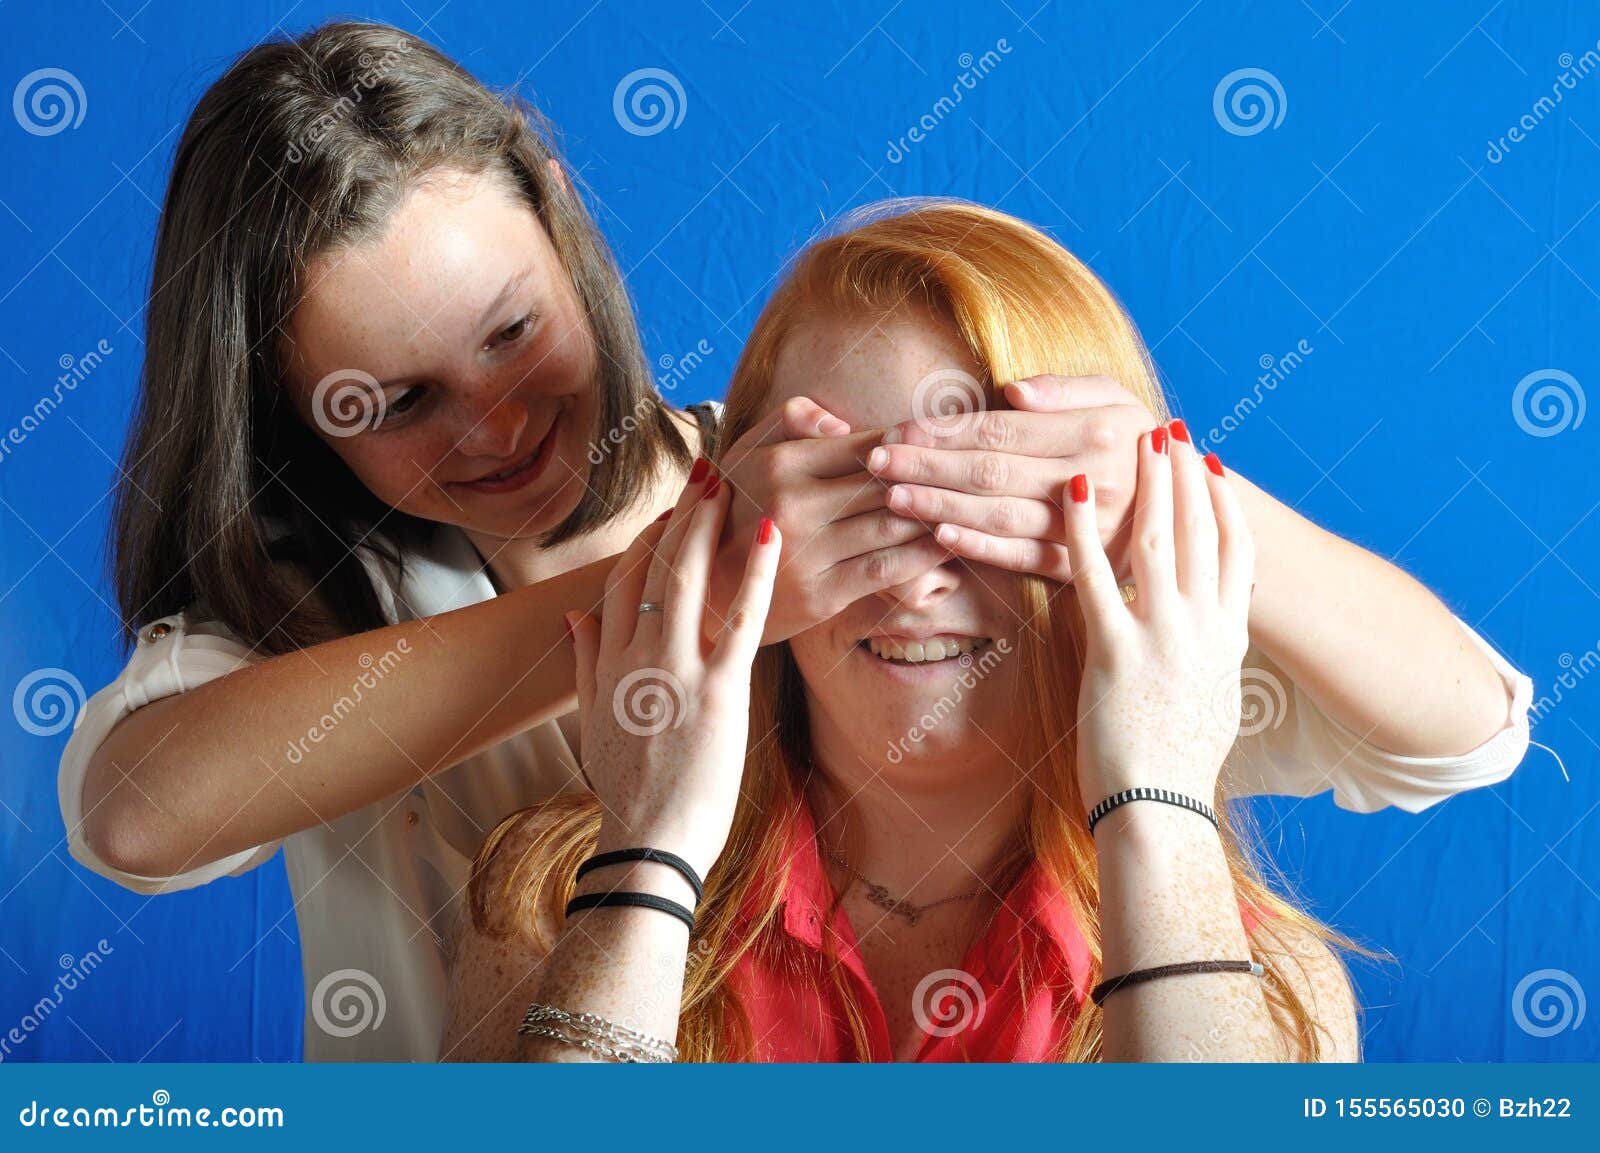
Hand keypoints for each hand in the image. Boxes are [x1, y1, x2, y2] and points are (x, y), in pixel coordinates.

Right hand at [568, 468, 780, 879]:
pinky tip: (773, 533)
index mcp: (607, 663)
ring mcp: (676, 671)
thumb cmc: (628, 791)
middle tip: (708, 472)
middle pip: (655, 566)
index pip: (621, 580)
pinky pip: (742, 620)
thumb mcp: (592, 723)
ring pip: (687, 578)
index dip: (647, 537)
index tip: (673, 510)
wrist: (649, 845)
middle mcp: (637, 656)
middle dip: (683, 513)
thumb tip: (576, 617)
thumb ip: (585, 665)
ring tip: (729, 483)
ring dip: (708, 524)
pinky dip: (758, 573)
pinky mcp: (719, 692)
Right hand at [711, 395, 948, 644]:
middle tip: (973, 472)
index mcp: (780, 464)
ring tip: (969, 505)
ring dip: (934, 516)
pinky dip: (923, 556)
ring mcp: (808, 552)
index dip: (907, 444)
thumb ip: (790, 418)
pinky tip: (949, 545)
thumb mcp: (746, 453)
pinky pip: (886, 569)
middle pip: (884, 484)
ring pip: (891, 526)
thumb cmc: (732, 513)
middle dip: (930, 478)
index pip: (864, 446)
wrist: (704, 593)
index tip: (937, 444)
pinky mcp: (822, 595)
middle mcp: (794, 505)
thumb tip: (843, 421)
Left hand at [864, 374, 1155, 581]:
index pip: (1001, 430)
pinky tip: (939, 535)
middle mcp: (1090, 480)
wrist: (1190, 511)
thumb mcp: (1118, 398)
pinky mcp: (1082, 566)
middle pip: (990, 472)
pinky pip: (1023, 556)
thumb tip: (1012, 390)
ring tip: (892, 497)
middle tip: (876, 462)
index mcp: (1095, 431)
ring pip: (999, 516)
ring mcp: (1086, 528)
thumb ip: (1065, 389)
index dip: (945, 431)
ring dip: (940, 507)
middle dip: (927, 466)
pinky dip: (979, 546)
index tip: (898, 428)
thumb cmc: (1139, 441)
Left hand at [1058, 425, 1253, 814]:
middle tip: (1172, 429)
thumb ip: (1210, 666)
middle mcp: (1204, 629)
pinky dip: (1086, 527)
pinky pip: (1097, 575)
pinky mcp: (1116, 650)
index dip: (1227, 505)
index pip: (1239, 554)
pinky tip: (1076, 490)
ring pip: (1159, 540)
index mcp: (1228, 641)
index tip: (1214, 466)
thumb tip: (1208, 651)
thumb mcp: (1213, 707)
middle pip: (1204, 532)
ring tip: (1137, 438)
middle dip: (1187, 475)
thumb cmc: (1177, 770)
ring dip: (1148, 483)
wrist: (1161, 811)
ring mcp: (1163, 636)